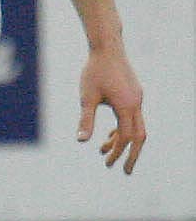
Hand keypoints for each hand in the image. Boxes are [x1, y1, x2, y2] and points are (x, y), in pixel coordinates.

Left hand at [77, 45, 145, 174]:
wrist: (106, 49)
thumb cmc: (94, 72)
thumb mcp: (86, 97)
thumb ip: (86, 120)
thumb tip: (81, 141)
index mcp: (127, 106)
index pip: (126, 137)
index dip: (118, 152)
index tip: (109, 164)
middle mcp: (136, 104)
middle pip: (139, 136)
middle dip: (131, 154)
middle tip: (124, 171)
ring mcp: (136, 99)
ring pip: (136, 127)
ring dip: (122, 141)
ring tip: (103, 151)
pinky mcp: (133, 94)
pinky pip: (131, 118)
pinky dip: (122, 129)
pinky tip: (108, 134)